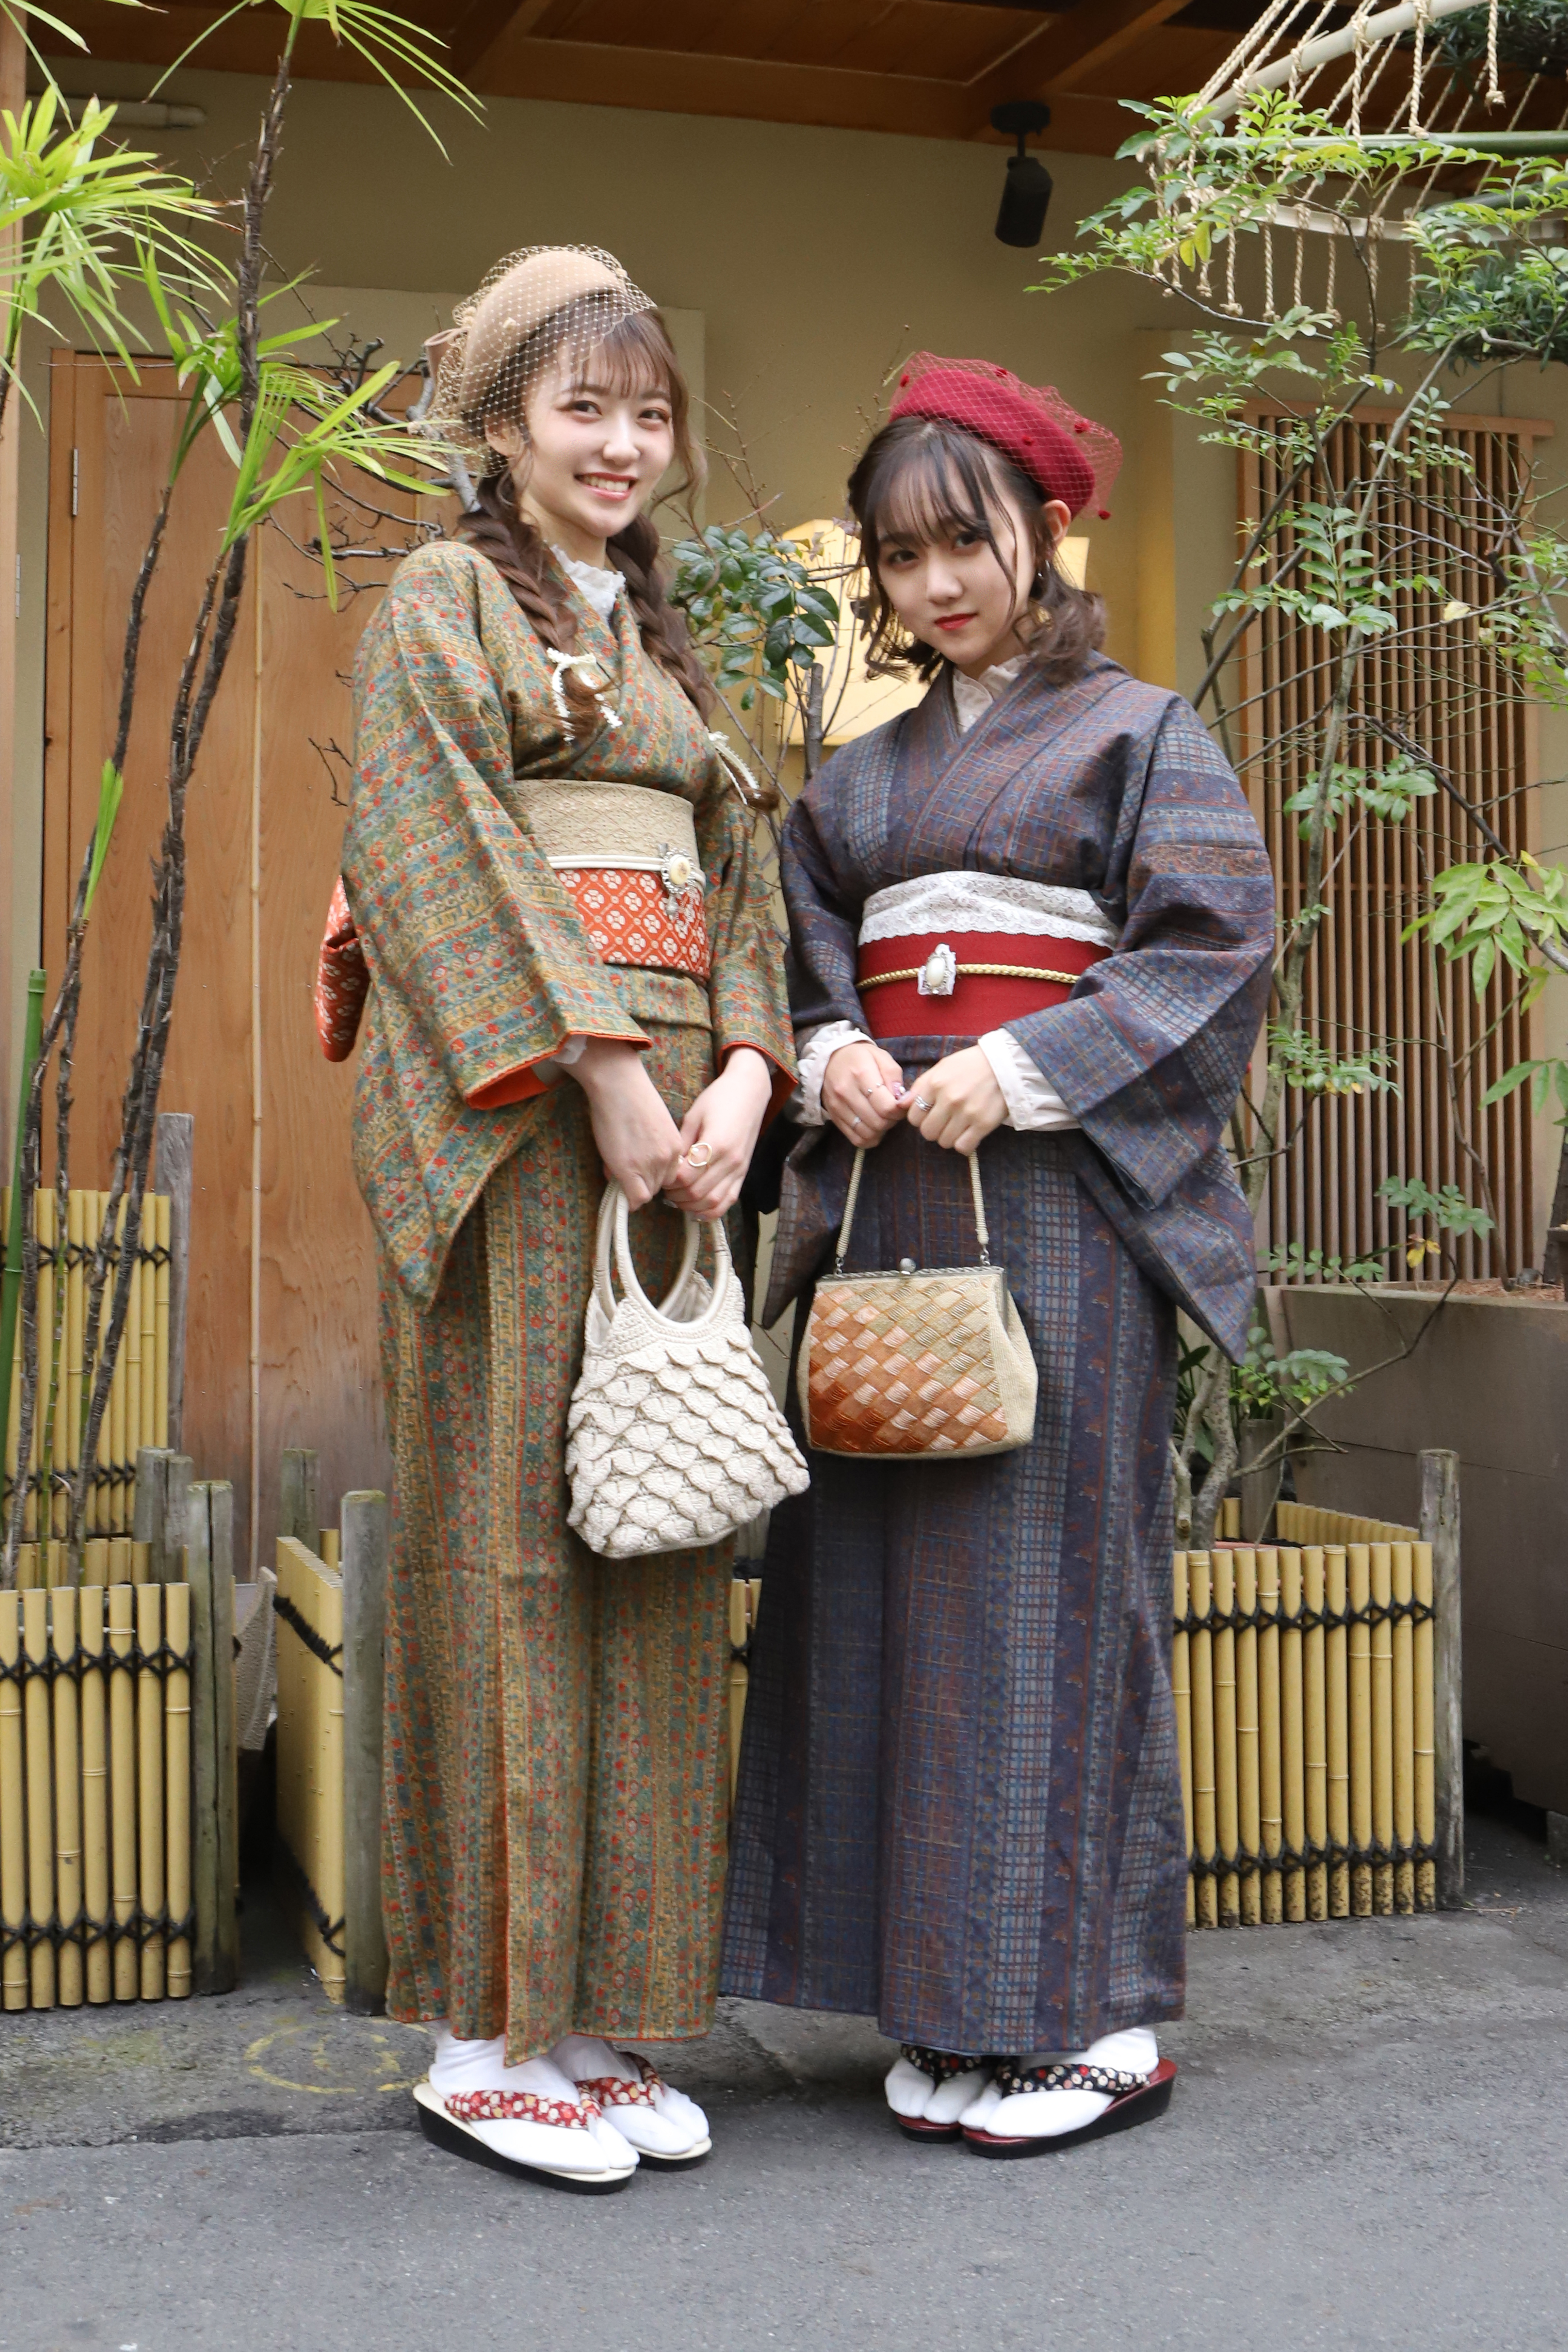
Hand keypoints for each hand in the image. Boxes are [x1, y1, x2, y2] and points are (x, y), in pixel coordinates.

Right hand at [570, 1039, 683, 1207]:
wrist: (619, 1085)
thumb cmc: (631, 1098)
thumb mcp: (653, 1126)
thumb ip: (653, 1149)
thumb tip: (640, 1169)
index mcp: (676, 1146)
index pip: (672, 1176)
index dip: (655, 1176)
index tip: (642, 1170)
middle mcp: (669, 1158)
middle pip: (660, 1186)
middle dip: (644, 1181)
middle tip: (625, 1168)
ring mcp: (651, 1164)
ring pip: (647, 1193)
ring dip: (632, 1186)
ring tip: (617, 1166)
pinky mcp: (631, 1169)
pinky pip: (636, 1199)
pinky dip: (628, 1199)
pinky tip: (618, 1185)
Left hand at [665, 1047, 774, 1219]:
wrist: (749, 1092)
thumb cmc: (719, 1098)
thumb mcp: (693, 1116)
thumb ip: (682, 1144)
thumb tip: (668, 1167)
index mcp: (716, 1143)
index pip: (686, 1176)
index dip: (669, 1181)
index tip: (661, 1175)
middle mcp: (731, 1160)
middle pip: (697, 1192)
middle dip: (676, 1195)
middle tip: (665, 1188)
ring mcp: (740, 1169)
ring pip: (713, 1202)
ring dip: (691, 1206)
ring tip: (678, 1197)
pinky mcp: (744, 1173)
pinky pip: (729, 1201)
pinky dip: (711, 1210)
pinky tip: (697, 1207)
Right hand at [821, 1040, 907, 1147]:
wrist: (829, 1059)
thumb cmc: (860, 1057)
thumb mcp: (881, 1057)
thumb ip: (894, 1077)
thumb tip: (903, 1100)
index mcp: (861, 1074)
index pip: (886, 1107)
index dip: (900, 1110)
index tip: (901, 1103)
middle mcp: (846, 1092)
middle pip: (878, 1122)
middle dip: (892, 1120)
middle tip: (892, 1110)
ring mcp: (838, 1107)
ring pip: (868, 1134)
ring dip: (881, 1130)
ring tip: (882, 1117)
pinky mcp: (834, 1117)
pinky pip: (856, 1139)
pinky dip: (869, 1137)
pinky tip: (873, 1126)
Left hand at [905, 1047, 1006, 1155]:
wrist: (1006, 1064)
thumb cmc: (970, 1065)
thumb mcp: (942, 1068)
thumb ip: (920, 1087)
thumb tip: (901, 1105)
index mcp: (935, 1083)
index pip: (913, 1116)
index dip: (920, 1118)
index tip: (930, 1114)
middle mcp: (949, 1099)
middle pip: (927, 1132)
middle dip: (933, 1129)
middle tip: (944, 1122)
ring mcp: (967, 1113)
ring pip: (944, 1142)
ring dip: (949, 1137)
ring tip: (958, 1125)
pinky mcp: (983, 1124)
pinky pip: (963, 1147)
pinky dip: (964, 1144)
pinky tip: (968, 1134)